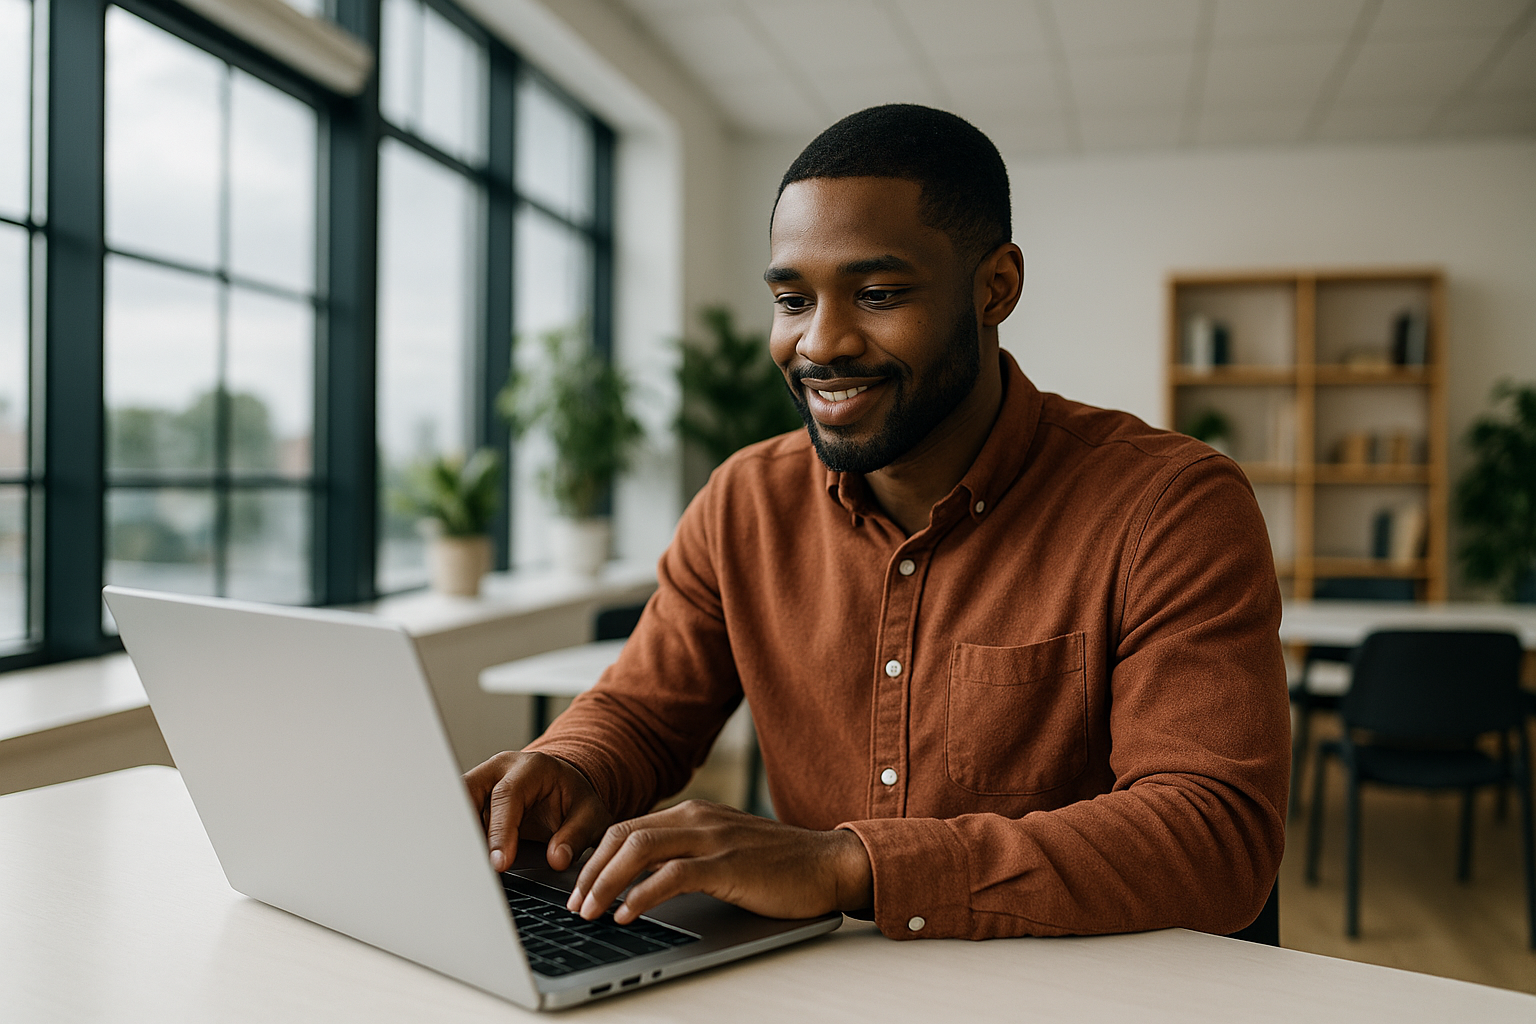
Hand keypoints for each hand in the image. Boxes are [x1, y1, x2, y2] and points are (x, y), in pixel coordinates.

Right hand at [463, 751, 613, 872]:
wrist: (562, 787)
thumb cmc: (574, 800)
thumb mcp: (591, 815)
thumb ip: (577, 835)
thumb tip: (557, 859)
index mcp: (530, 768)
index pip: (507, 796)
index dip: (500, 831)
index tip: (499, 863)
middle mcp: (499, 769)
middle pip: (469, 794)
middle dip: (468, 832)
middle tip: (472, 869)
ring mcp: (480, 782)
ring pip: (455, 806)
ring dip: (457, 836)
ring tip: (462, 868)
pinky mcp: (469, 798)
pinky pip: (455, 817)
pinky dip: (458, 839)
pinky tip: (461, 862)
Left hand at [565, 799, 872, 923]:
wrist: (829, 863)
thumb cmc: (778, 864)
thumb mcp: (724, 848)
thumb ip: (687, 853)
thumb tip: (640, 879)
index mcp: (694, 813)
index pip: (628, 827)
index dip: (596, 858)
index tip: (579, 888)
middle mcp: (698, 818)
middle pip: (624, 834)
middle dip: (591, 870)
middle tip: (576, 903)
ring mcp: (714, 838)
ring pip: (641, 849)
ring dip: (607, 882)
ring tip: (592, 911)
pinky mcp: (729, 864)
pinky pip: (673, 875)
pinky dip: (642, 894)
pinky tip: (628, 914)